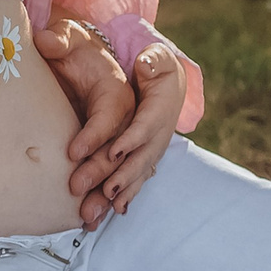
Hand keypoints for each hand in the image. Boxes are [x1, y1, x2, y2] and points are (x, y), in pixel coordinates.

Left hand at [33, 18, 135, 227]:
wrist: (85, 60)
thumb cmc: (75, 49)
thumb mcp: (68, 37)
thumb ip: (60, 38)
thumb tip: (47, 39)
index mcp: (118, 89)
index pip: (114, 114)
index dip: (97, 134)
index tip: (73, 152)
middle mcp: (130, 116)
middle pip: (124, 149)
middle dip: (102, 172)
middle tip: (76, 189)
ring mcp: (129, 137)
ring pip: (126, 170)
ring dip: (108, 194)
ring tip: (88, 216)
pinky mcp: (120, 153)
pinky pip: (122, 179)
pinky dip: (112, 199)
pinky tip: (97, 219)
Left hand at [89, 45, 186, 216]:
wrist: (168, 83)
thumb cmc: (155, 68)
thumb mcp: (156, 59)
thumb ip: (153, 61)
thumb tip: (147, 64)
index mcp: (159, 108)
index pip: (146, 125)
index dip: (132, 139)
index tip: (114, 151)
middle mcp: (158, 133)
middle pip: (141, 156)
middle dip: (123, 174)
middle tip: (104, 190)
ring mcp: (152, 148)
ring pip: (137, 173)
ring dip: (121, 191)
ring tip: (102, 207)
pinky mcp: (144, 157)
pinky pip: (136, 179)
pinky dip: (126, 196)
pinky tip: (113, 212)